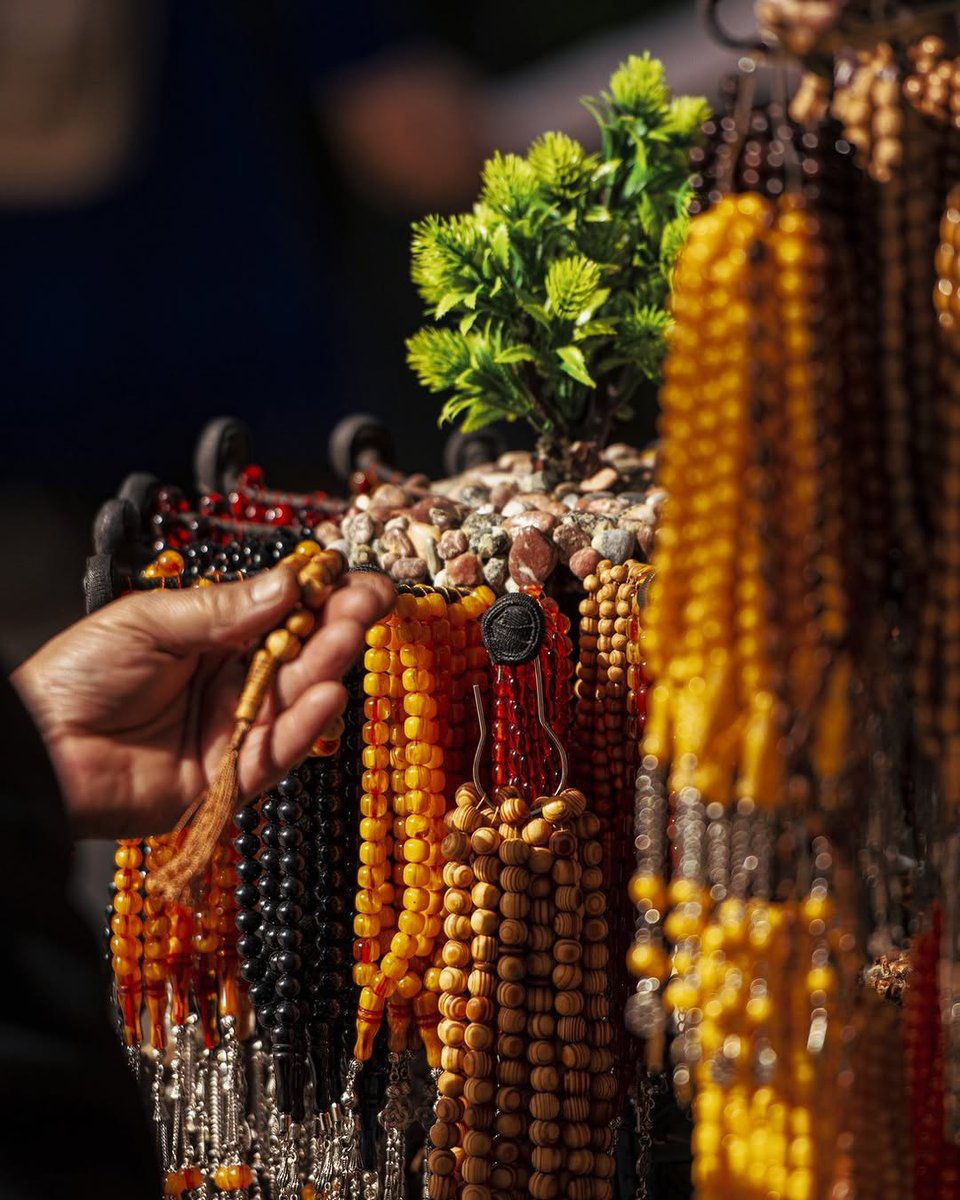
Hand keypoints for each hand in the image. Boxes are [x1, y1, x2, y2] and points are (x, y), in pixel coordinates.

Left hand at [11, 565, 394, 838]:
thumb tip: (289, 583)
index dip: (320, 595)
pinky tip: (329, 693)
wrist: (36, 747)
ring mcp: (231, 729)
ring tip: (351, 634)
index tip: (355, 575)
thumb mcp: (150, 622)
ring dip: (327, 666)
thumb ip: (223, 609)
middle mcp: (230, 681)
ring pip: (294, 699)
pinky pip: (275, 753)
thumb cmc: (78, 675)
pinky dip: (304, 726)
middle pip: (299, 654)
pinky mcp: (227, 778)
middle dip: (338, 624)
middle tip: (371, 600)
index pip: (281, 613)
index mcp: (213, 637)